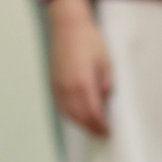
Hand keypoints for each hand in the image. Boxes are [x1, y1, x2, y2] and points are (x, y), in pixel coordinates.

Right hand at [47, 0, 113, 137]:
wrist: (68, 27)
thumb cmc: (90, 41)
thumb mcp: (106, 63)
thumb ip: (105, 86)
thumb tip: (103, 102)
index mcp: (83, 83)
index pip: (92, 114)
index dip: (100, 126)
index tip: (108, 131)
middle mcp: (67, 88)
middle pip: (79, 117)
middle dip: (91, 128)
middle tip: (101, 134)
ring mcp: (57, 86)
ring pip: (68, 114)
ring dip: (80, 123)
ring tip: (91, 128)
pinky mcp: (52, 83)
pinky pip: (60, 106)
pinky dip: (69, 114)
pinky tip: (77, 116)